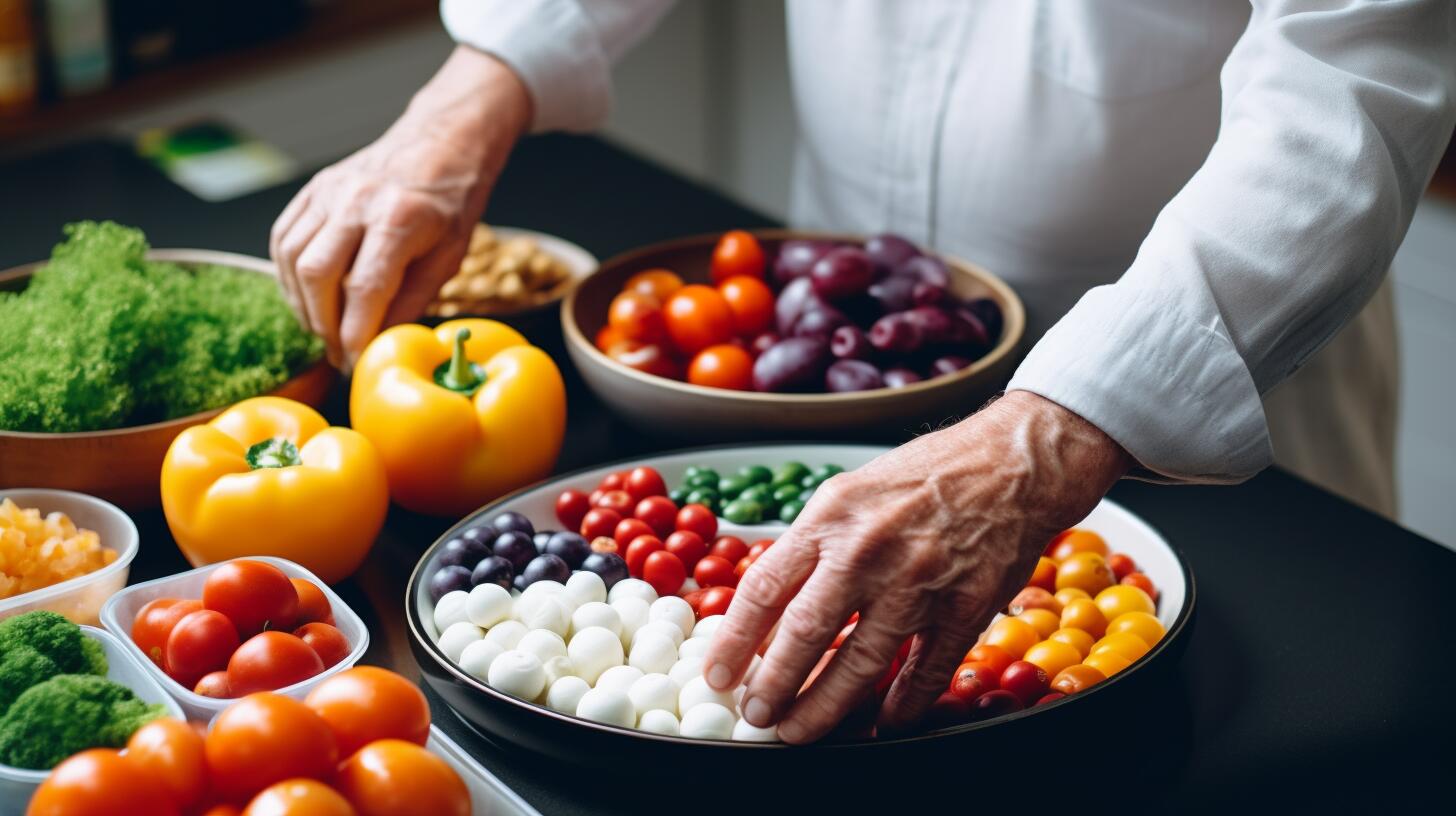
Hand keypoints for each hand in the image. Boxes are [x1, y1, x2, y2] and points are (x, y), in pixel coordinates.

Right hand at [270, 47, 531, 368]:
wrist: (440, 144)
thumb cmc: (451, 203)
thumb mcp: (448, 257)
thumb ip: (412, 301)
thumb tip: (379, 344)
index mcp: (399, 218)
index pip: (365, 289)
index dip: (356, 334)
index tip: (355, 362)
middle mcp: (357, 200)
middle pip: (318, 275)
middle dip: (325, 324)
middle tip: (338, 350)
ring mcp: (329, 191)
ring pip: (293, 259)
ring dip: (303, 303)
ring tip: (325, 327)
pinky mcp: (313, 190)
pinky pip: (284, 239)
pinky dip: (289, 275)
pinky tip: (308, 296)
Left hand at [702, 390, 1132, 742]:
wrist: (1012, 462)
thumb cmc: (926, 476)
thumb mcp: (850, 493)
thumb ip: (812, 546)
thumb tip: (771, 606)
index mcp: (831, 518)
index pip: (765, 588)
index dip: (735, 640)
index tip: (719, 673)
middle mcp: (868, 550)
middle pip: (804, 634)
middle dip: (773, 686)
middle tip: (757, 715)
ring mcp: (919, 581)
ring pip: (860, 663)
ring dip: (824, 707)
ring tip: (800, 732)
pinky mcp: (966, 607)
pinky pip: (925, 671)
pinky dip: (901, 706)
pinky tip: (881, 724)